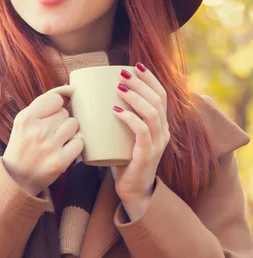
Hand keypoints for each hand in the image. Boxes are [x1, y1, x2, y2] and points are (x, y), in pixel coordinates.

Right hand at [3, 90, 82, 196]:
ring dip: (70, 131)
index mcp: (26, 118)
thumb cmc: (22, 146)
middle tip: (51, 132)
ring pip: (74, 125)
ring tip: (59, 140)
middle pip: (65, 112)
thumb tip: (69, 88)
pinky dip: (75, 145)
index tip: (52, 114)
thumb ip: (42, 105)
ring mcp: (49, 146)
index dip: (56, 106)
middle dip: (61, 121)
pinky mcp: (59, 162)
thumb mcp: (23, 122)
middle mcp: (37, 130)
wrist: (16, 179)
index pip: (56, 99)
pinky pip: (80, 143)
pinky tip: (66, 149)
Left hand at [110, 62, 169, 214]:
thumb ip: (118, 117)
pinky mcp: (147, 155)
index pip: (161, 95)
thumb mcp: (125, 134)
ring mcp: (157, 144)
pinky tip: (117, 112)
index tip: (136, 65)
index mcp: (160, 124)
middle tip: (123, 73)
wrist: (132, 192)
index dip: (151, 78)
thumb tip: (93, 96)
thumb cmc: (124, 160)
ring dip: (135, 97)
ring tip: (119, 88)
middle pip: (157, 100)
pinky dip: (130, 119)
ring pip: (153, 113)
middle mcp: (163, 132)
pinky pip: (142, 132)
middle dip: (141, 83)